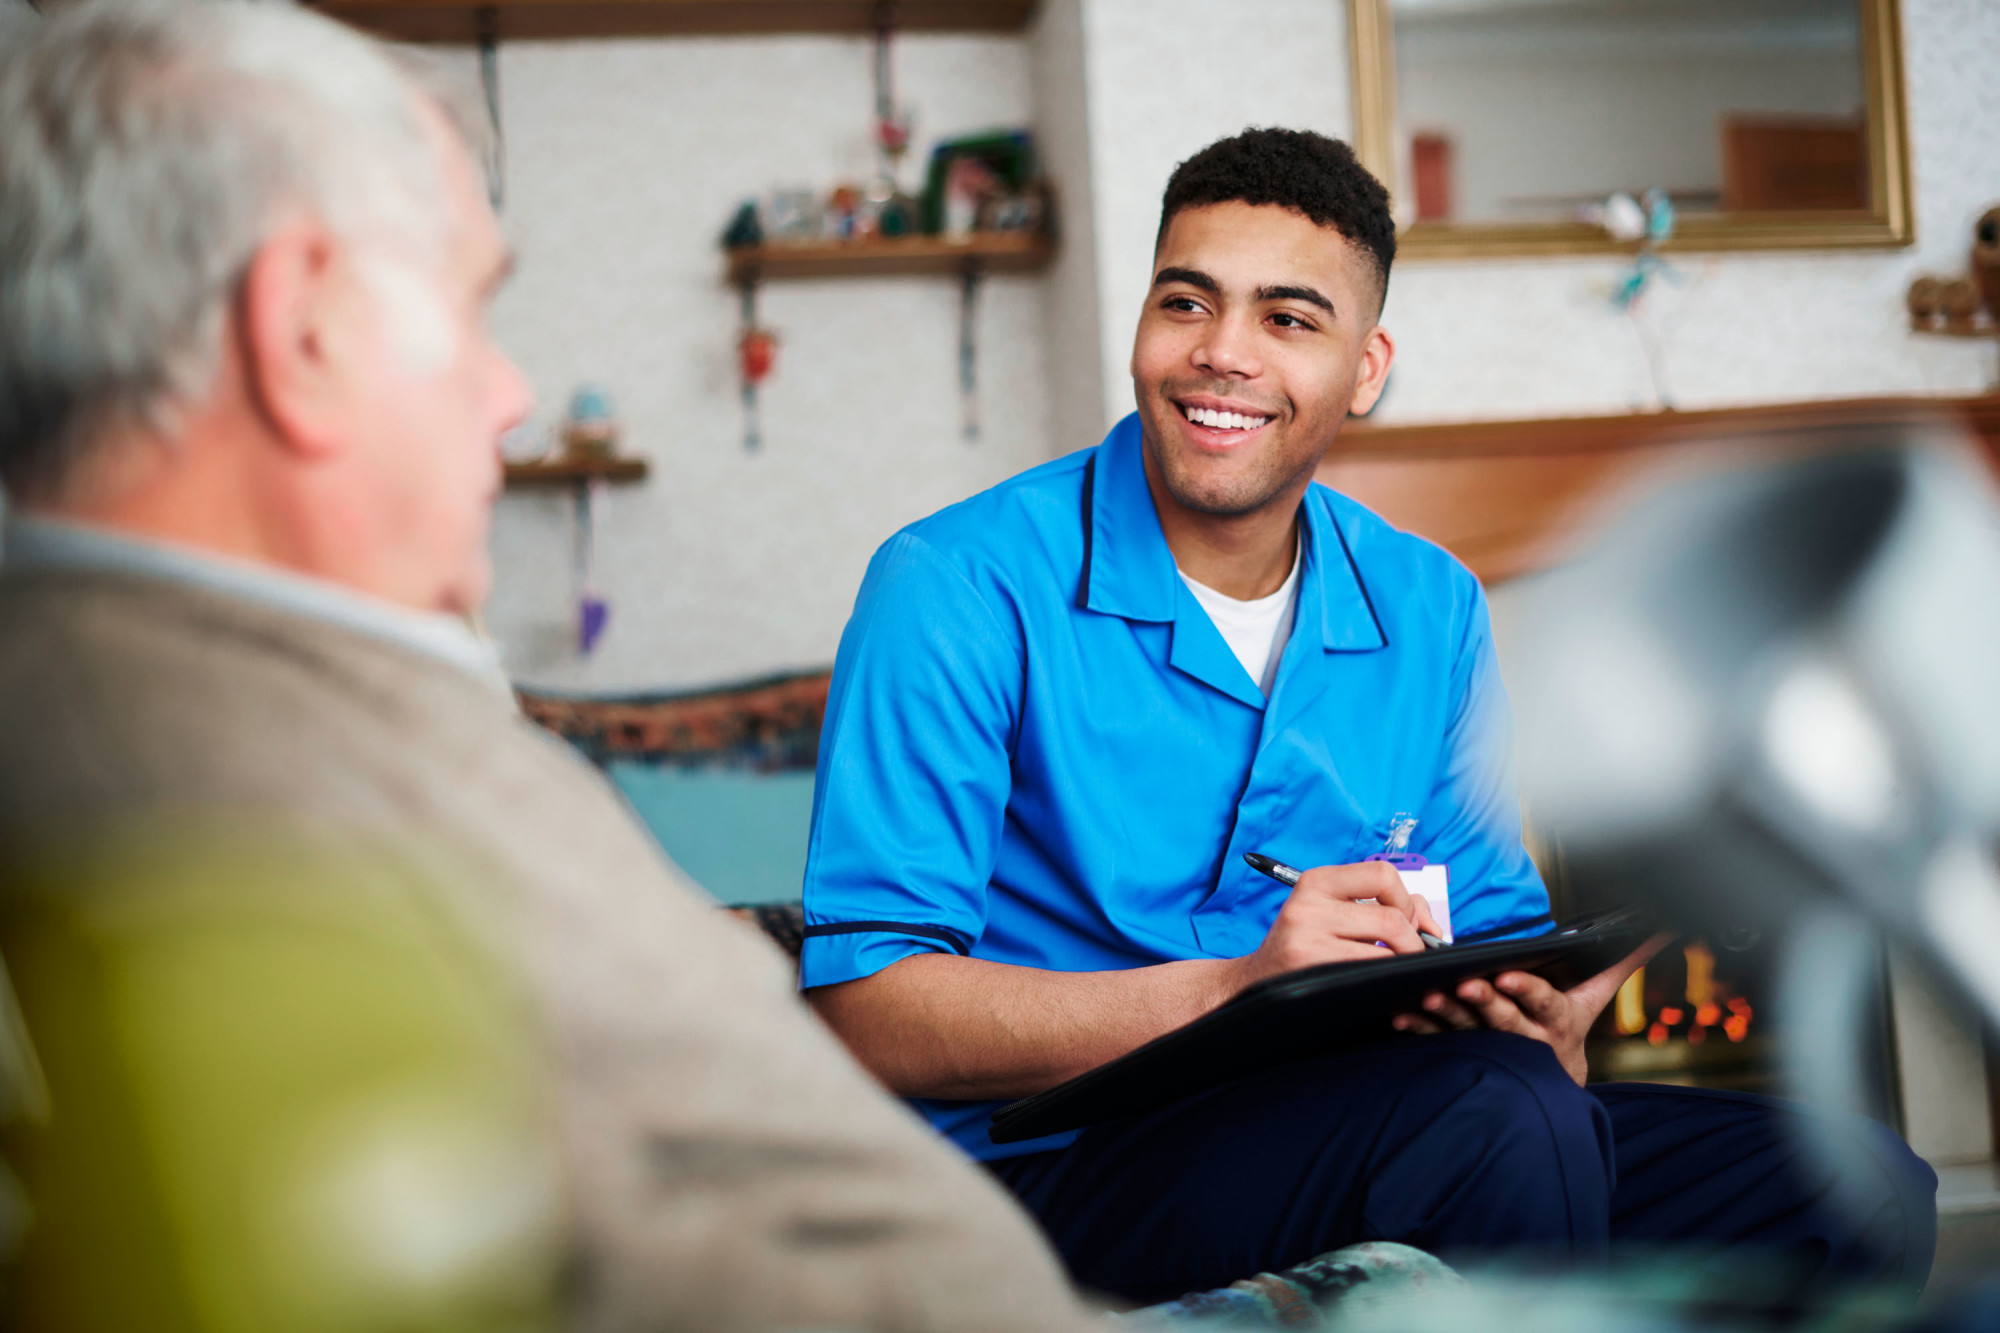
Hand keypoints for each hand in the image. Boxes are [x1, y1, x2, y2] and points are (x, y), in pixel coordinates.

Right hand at [1229, 861, 1446, 992]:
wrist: (1256, 984)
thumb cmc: (1307, 950)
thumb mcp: (1334, 915)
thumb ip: (1384, 908)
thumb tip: (1434, 928)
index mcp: (1316, 881)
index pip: (1383, 873)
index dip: (1405, 900)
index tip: (1405, 922)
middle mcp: (1308, 902)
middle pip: (1392, 916)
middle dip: (1413, 941)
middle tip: (1407, 957)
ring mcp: (1306, 934)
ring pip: (1388, 944)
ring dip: (1402, 963)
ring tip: (1393, 972)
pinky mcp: (1310, 965)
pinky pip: (1373, 971)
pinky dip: (1388, 980)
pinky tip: (1377, 985)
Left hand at [1391, 933, 1670, 1084]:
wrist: (1549, 1086)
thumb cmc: (1566, 1026)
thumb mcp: (1595, 997)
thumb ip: (1620, 961)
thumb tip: (1661, 927)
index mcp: (1558, 1021)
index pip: (1544, 1002)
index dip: (1525, 990)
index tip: (1506, 975)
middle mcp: (1526, 1039)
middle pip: (1503, 1020)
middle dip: (1484, 1002)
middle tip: (1463, 984)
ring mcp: (1493, 1051)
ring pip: (1468, 1032)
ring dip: (1445, 1015)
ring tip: (1424, 998)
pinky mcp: (1466, 1056)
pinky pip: (1440, 1043)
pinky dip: (1419, 1030)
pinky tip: (1400, 1016)